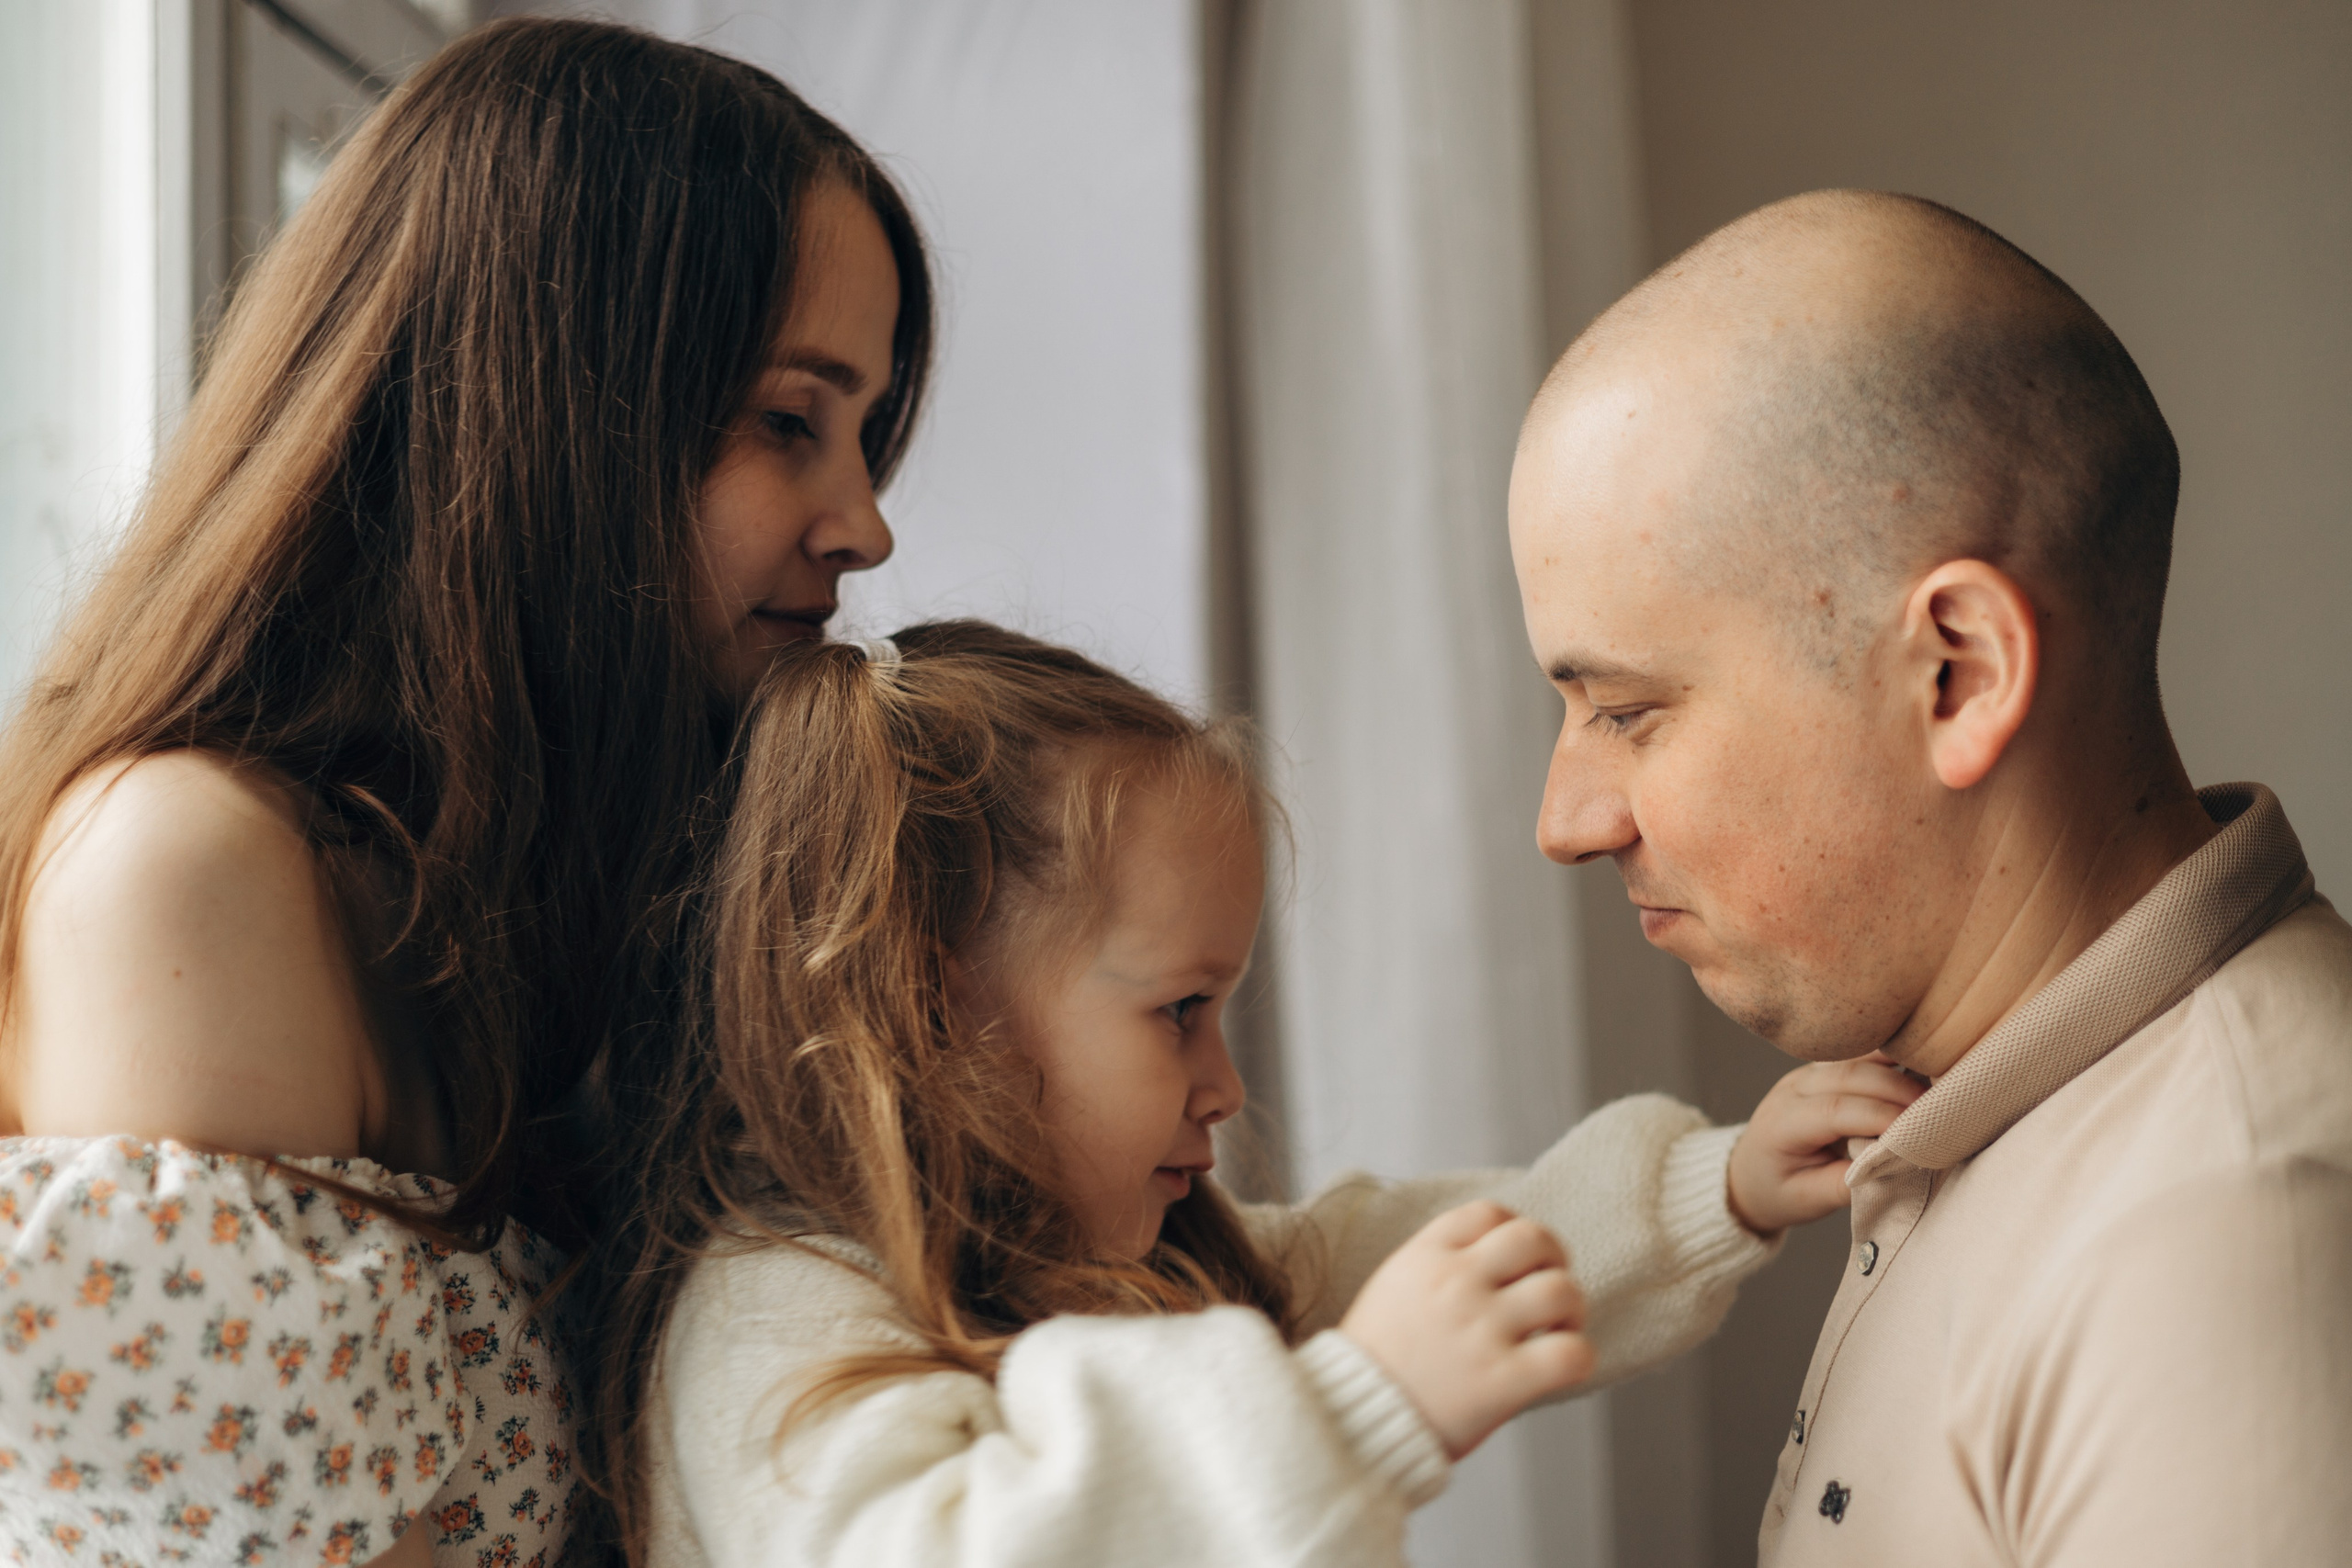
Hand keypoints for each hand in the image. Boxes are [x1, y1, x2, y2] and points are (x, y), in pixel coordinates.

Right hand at [1337, 1201, 1594, 1458]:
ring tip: (1558, 1331)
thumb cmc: (1373, 1361)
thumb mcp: (1393, 1286)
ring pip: (1562, 1290)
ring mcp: (1481, 1329)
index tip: (1517, 1261)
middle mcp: (1455, 1282)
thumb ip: (1438, 1264)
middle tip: (1551, 1291)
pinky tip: (1560, 1366)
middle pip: (1534, 1238)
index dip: (1514, 1232)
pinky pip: (1571, 1353)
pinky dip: (1579, 1357)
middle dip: (1555, 1260)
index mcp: (1424, 1256)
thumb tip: (1496, 1258)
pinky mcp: (1502, 1380)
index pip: (1490, 1213)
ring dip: (1571, 1309)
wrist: (1350, 1420)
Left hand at [1727, 1054, 1926, 1234]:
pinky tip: (1925, 1069)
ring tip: (1941, 1085)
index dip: (1879, 1116)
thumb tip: (1892, 1167)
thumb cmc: (1779, 1190)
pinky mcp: (1828, 1069)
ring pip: (1859, 1057)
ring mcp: (1810, 1073)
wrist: (1750, 1173)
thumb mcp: (1808, 1200)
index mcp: (1783, 1122)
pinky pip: (1864, 1056)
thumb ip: (1847, 1185)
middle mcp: (1794, 1088)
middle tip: (1941, 1107)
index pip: (1834, 1109)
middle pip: (1850, 1075)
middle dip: (1899, 1089)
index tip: (1918, 1129)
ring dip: (1901, 1068)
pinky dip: (1895, 1061)